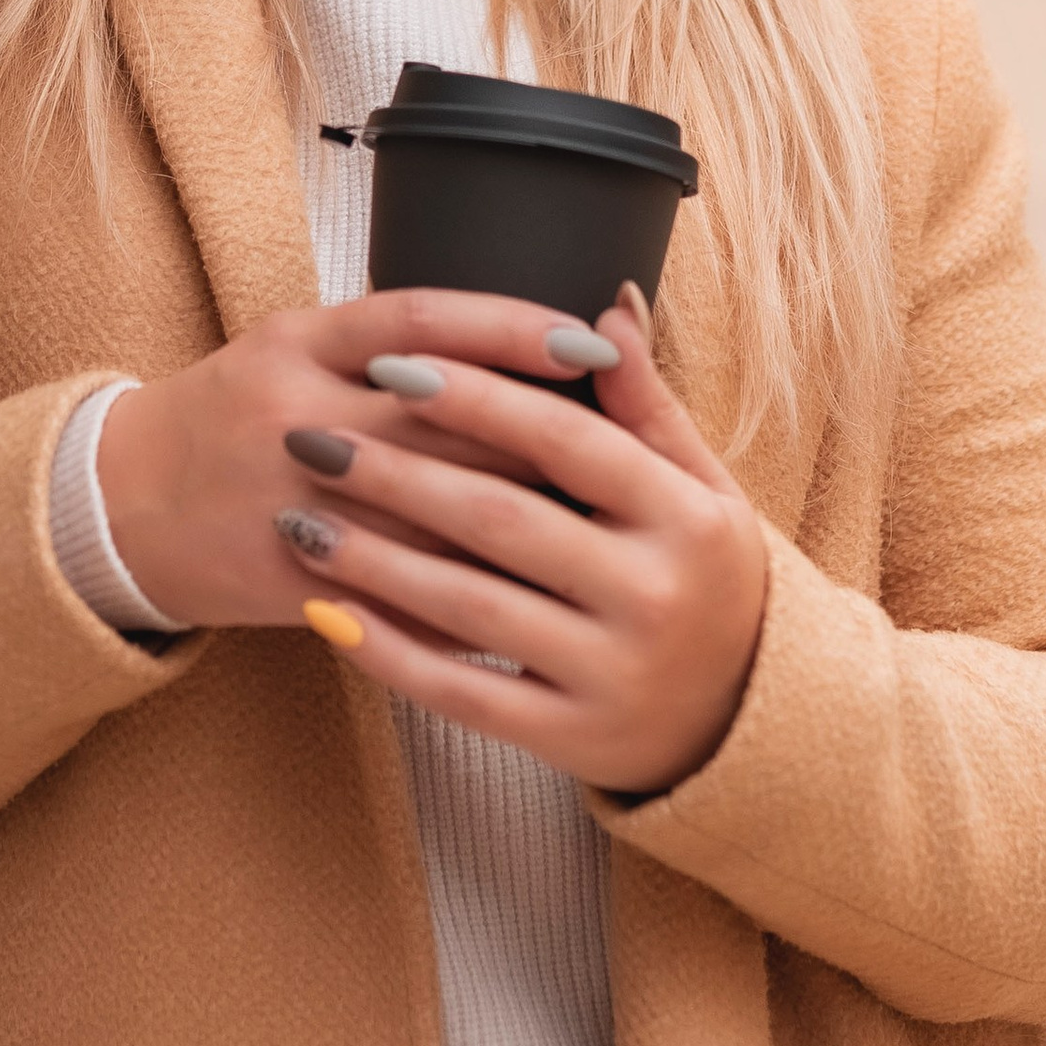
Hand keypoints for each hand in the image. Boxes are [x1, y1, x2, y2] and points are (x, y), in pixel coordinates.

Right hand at [94, 286, 662, 632]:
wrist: (117, 506)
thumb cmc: (233, 417)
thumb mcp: (294, 351)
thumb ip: (391, 346)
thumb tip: (521, 346)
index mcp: (300, 342)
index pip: (423, 319)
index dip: (512, 327)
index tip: (589, 341)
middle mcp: (294, 411)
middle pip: (442, 420)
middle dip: (540, 438)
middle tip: (627, 449)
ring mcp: (289, 497)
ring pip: (431, 513)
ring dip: (519, 526)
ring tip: (601, 530)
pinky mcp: (286, 574)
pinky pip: (397, 593)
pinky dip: (466, 602)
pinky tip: (531, 607)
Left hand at [267, 283, 768, 797]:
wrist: (744, 717)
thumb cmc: (704, 576)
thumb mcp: (701, 488)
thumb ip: (649, 404)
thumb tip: (606, 306)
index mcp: (687, 518)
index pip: (568, 441)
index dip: (478, 400)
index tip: (391, 368)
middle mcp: (653, 596)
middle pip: (502, 520)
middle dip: (396, 476)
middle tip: (310, 440)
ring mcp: (610, 674)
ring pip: (469, 608)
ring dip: (373, 562)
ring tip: (300, 519)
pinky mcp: (569, 739)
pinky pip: (460, 692)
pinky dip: (389, 652)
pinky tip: (327, 614)